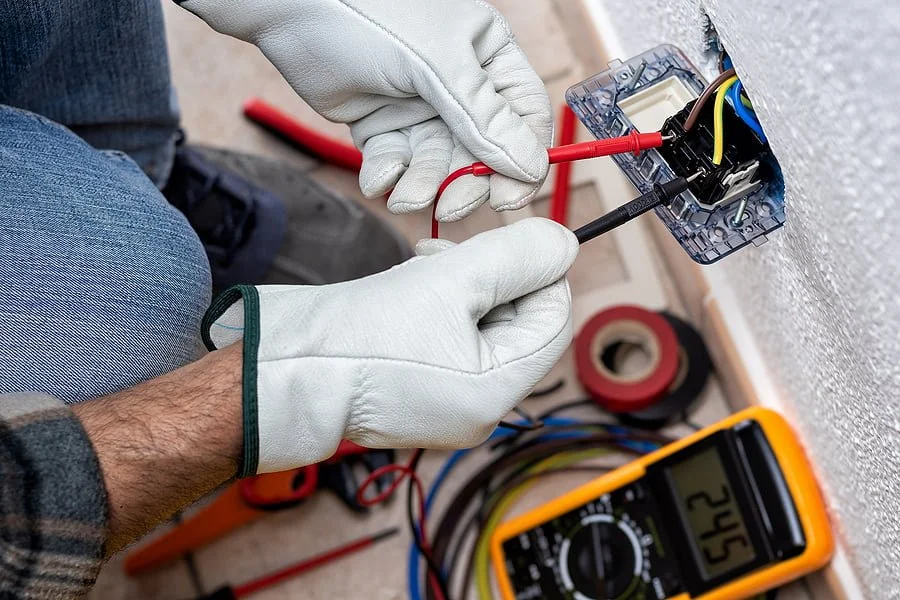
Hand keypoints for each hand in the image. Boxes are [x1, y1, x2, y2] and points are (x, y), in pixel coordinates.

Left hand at [180, 0, 552, 221]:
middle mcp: (461, 84)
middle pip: (481, 152)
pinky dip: (389, 176)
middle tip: (450, 207)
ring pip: (436, 163)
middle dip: (464, 183)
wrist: (290, 10)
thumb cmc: (370, 16)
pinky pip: (398, 163)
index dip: (522, 162)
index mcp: (489, 56)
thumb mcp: (438, 65)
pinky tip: (377, 177)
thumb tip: (532, 168)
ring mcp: (422, 106)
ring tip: (402, 196)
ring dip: (423, 186)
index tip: (508, 199)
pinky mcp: (384, 125)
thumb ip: (485, 119)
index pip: (524, 118)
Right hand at [203, 218, 576, 474]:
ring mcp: (450, 405)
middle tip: (451, 252)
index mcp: (497, 392)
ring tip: (423, 265)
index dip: (540, 271)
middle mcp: (481, 409)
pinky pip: (454, 342)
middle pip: (520, 324)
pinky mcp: (422, 393)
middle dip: (493, 276)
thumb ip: (516, 256)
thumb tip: (566, 243)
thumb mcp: (450, 280)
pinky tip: (411, 285)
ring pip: (484, 327)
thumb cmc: (362, 333)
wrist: (285, 371)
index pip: (553, 320)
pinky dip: (443, 308)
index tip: (507, 235)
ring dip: (464, 284)